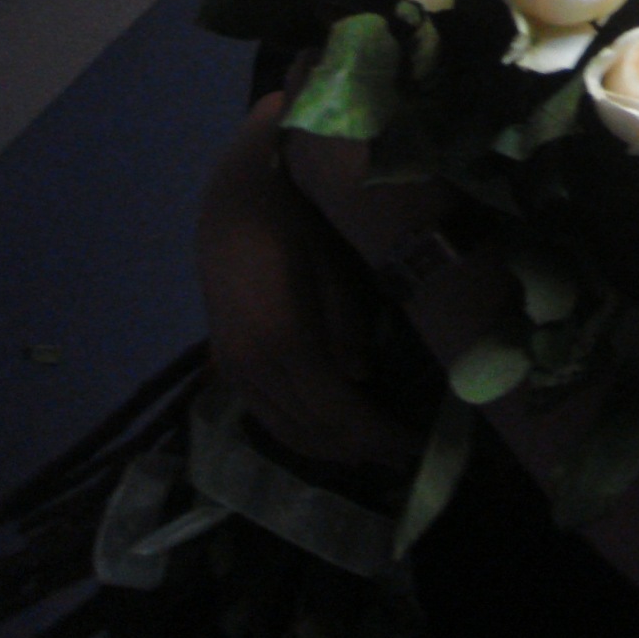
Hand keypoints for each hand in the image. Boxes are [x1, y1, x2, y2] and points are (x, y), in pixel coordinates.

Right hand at [197, 93, 419, 468]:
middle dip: (357, 448)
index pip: (335, 410)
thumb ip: (347, 321)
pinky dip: (299, 430)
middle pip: (308, 428)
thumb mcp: (336, 256)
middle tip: (402, 452)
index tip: (413, 444)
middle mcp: (249, 364)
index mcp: (281, 339)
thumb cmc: (298, 207)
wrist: (236, 185)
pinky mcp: (224, 359)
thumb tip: (361, 377)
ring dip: (328, 446)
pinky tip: (329, 429)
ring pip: (282, 429)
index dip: (374, 434)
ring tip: (373, 447)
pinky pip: (264, 413)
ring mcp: (231, 365)